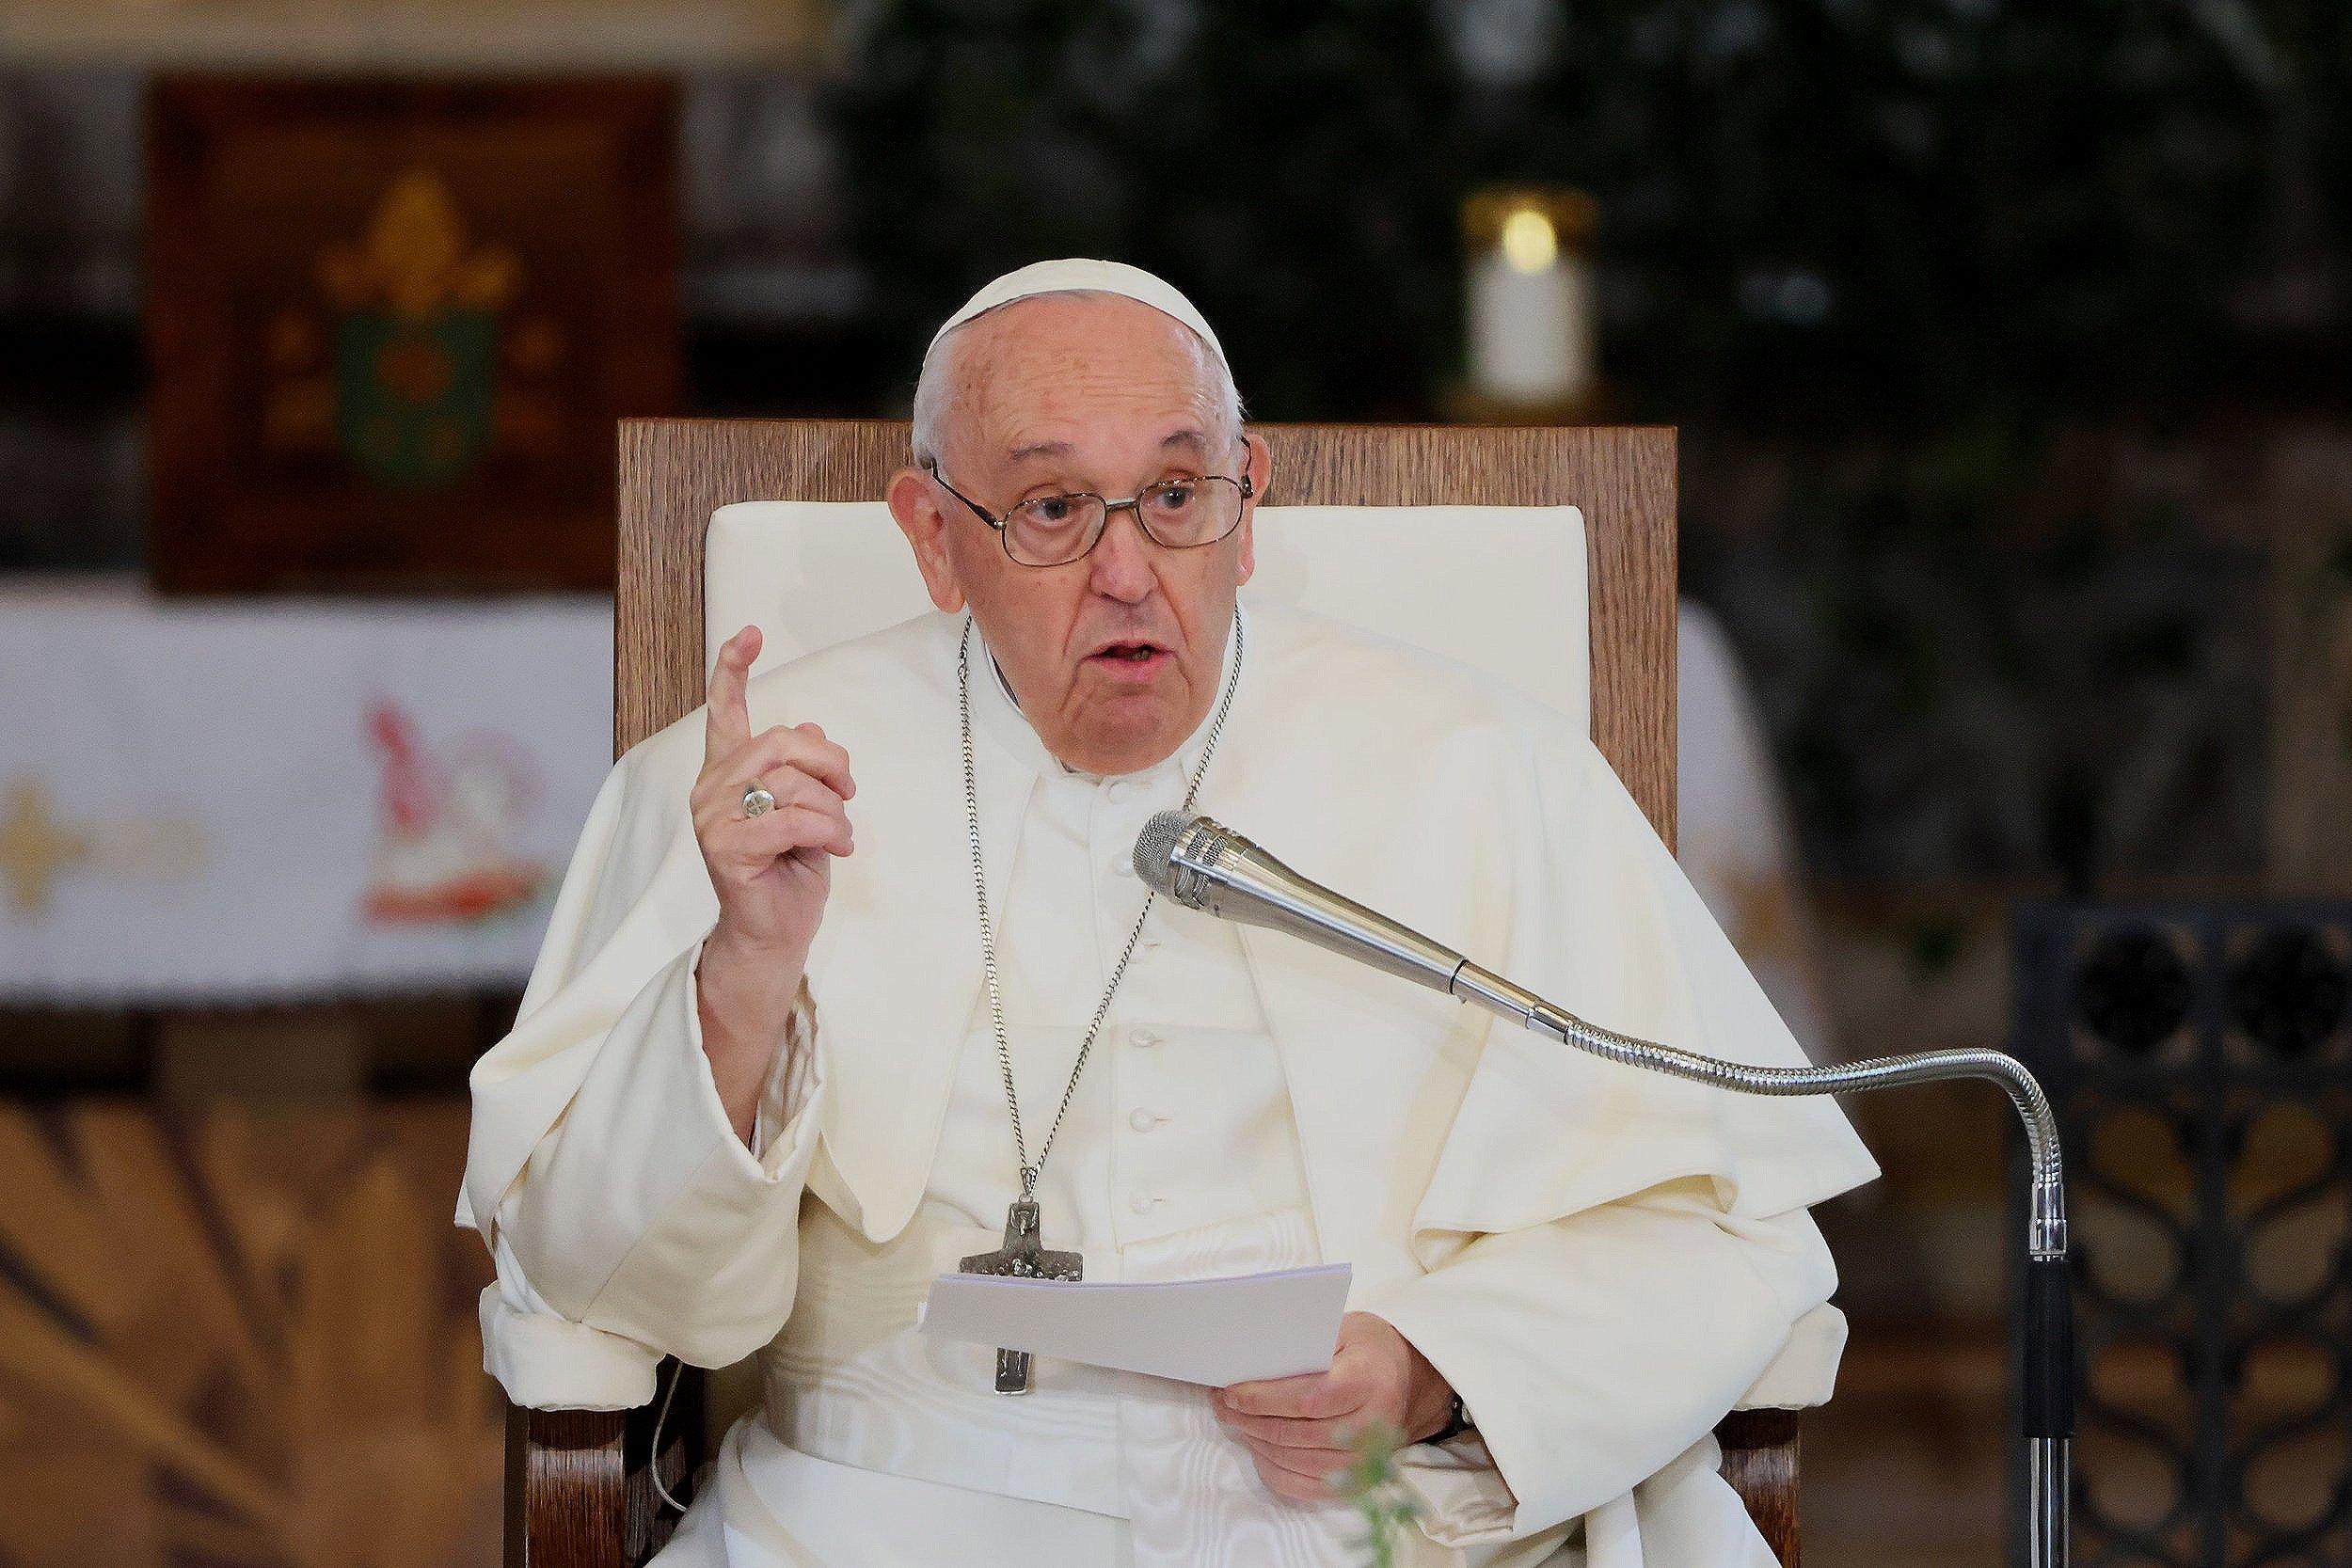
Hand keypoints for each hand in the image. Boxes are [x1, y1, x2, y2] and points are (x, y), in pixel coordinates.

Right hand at [690, 624, 855, 1015]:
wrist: (776, 933)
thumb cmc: (791, 872)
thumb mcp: (808, 810)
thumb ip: (802, 770)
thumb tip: (811, 728)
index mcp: (727, 772)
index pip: (724, 711)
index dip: (732, 668)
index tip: (749, 633)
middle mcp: (710, 789)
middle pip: (778, 742)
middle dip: (828, 762)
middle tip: (850, 790)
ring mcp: (712, 818)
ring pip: (790, 782)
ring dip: (832, 807)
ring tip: (840, 833)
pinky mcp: (726, 848)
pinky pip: (794, 819)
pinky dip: (830, 831)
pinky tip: (838, 848)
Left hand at [1213, 1312, 1455, 1502]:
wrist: (1405, 1381)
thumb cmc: (1366, 1350)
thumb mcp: (1342, 1330)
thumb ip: (1303, 1347)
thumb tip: (1250, 1364)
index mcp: (1369, 1383)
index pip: (1307, 1399)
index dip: (1263, 1399)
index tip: (1231, 1392)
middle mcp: (1371, 1427)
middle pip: (1296, 1434)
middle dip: (1250, 1420)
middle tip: (1223, 1404)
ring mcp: (1366, 1462)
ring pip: (1295, 1461)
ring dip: (1256, 1443)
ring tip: (1235, 1422)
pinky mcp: (1357, 1484)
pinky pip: (1303, 1486)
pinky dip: (1273, 1469)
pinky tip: (1257, 1449)